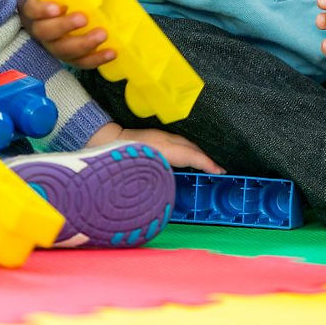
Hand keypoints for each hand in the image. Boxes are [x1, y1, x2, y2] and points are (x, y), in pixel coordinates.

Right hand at [19, 0, 117, 68]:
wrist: (64, 14)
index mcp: (38, 8)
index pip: (33, 9)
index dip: (43, 10)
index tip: (59, 7)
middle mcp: (42, 30)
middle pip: (46, 32)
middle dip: (64, 26)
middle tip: (84, 18)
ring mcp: (54, 46)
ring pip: (62, 50)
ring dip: (83, 45)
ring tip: (103, 35)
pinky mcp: (70, 57)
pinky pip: (79, 62)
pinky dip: (95, 59)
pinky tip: (111, 53)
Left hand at [88, 121, 223, 171]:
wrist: (105, 139)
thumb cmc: (121, 158)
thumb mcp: (140, 171)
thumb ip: (158, 180)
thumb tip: (170, 189)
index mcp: (164, 148)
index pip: (191, 155)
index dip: (207, 163)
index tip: (220, 171)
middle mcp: (166, 139)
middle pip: (192, 148)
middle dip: (206, 158)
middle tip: (219, 170)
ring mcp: (162, 135)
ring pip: (186, 144)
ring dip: (198, 154)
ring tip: (208, 165)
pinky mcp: (157, 135)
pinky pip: (179, 143)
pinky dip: (188, 150)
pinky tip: (188, 158)